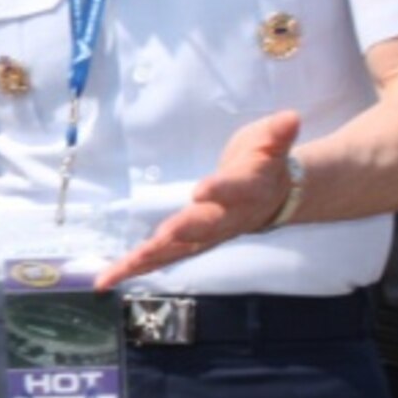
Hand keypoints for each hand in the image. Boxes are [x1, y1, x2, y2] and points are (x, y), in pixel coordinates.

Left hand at [95, 111, 300, 288]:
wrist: (274, 197)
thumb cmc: (264, 162)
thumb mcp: (273, 142)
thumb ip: (279, 133)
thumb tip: (291, 117)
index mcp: (248, 188)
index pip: (235, 188)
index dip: (220, 190)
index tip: (201, 190)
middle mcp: (227, 217)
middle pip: (205, 227)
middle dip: (183, 231)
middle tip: (163, 235)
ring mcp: (208, 235)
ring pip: (178, 250)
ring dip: (151, 258)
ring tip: (123, 267)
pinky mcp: (189, 243)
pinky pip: (161, 258)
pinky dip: (134, 269)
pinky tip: (106, 279)